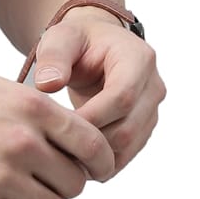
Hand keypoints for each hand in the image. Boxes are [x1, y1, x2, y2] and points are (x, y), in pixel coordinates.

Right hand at [0, 64, 115, 198]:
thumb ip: (36, 112)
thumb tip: (73, 139)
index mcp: (30, 106)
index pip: (93, 145)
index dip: (101, 162)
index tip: (98, 172)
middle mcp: (21, 141)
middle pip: (75, 184)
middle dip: (63, 185)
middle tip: (40, 179)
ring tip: (16, 193)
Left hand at [31, 7, 165, 174]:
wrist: (97, 45)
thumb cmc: (78, 40)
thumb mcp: (60, 38)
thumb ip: (52, 58)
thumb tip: (46, 85)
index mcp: (138, 58)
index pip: (122, 97)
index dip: (92, 116)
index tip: (60, 126)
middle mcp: (153, 85)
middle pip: (128, 127)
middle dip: (92, 141)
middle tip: (57, 146)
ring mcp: (152, 109)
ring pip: (129, 145)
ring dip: (97, 156)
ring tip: (64, 154)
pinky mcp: (145, 126)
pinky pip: (128, 152)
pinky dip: (103, 160)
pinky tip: (77, 157)